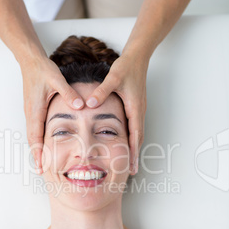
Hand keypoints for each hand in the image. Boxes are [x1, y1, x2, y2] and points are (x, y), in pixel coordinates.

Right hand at [21, 57, 83, 172]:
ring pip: (33, 135)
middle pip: (32, 139)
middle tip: (41, 171)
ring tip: (43, 162)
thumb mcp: (57, 79)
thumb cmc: (42, 70)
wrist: (31, 61)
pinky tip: (45, 145)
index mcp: (36, 109)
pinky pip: (35, 128)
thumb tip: (80, 106)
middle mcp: (31, 113)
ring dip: (37, 149)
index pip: (35, 135)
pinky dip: (38, 139)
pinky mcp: (34, 109)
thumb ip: (68, 93)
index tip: (40, 165)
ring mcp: (32, 112)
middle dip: (36, 156)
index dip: (38, 152)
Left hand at [85, 53, 146, 174]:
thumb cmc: (126, 67)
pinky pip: (135, 126)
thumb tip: (89, 104)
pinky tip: (126, 143)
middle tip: (131, 171)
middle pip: (138, 138)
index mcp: (134, 107)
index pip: (135, 135)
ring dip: (134, 148)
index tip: (132, 167)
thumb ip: (101, 92)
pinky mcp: (135, 106)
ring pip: (137, 133)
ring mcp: (138, 109)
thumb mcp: (113, 78)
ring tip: (129, 162)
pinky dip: (132, 138)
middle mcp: (138, 111)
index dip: (133, 152)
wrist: (137, 57)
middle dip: (135, 155)